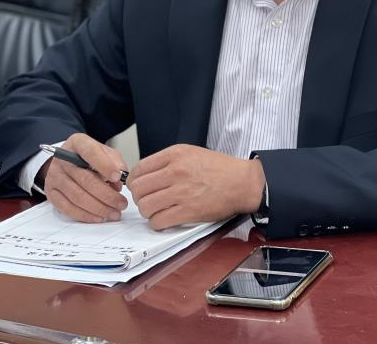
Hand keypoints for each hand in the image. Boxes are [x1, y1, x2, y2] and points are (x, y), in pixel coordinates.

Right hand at [43, 132, 127, 222]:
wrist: (66, 162)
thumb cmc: (89, 157)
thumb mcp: (104, 152)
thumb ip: (114, 161)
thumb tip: (120, 179)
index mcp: (77, 143)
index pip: (90, 152)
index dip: (105, 165)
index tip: (118, 177)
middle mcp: (62, 159)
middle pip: (85, 179)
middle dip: (107, 195)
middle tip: (121, 203)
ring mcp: (54, 177)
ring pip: (77, 196)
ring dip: (99, 207)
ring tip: (114, 212)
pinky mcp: (52, 193)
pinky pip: (68, 208)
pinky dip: (85, 215)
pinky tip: (99, 217)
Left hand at [127, 144, 265, 230]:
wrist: (242, 182)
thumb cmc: (220, 169)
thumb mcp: (191, 153)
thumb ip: (168, 161)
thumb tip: (146, 176)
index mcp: (175, 155)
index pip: (139, 169)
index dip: (134, 181)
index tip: (139, 187)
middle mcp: (176, 171)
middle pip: (139, 189)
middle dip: (139, 197)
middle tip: (147, 200)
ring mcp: (181, 192)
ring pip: (146, 206)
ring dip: (147, 212)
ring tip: (156, 211)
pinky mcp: (188, 211)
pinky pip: (159, 221)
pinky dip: (157, 223)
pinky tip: (164, 220)